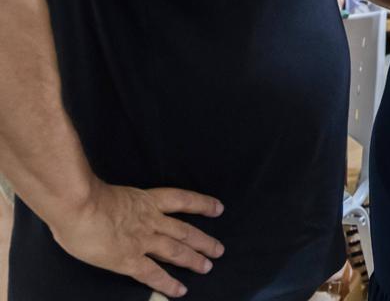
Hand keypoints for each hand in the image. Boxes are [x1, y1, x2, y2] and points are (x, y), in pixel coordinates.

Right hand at [48, 182, 224, 297]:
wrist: (77, 205)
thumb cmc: (82, 195)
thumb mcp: (108, 192)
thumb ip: (113, 202)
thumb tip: (101, 209)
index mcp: (145, 200)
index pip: (181, 200)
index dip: (202, 204)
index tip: (218, 208)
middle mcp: (150, 220)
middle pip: (184, 230)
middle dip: (203, 241)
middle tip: (219, 249)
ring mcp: (142, 240)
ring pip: (176, 251)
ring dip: (194, 260)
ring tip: (208, 267)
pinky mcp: (129, 260)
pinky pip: (153, 274)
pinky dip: (168, 283)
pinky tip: (180, 290)